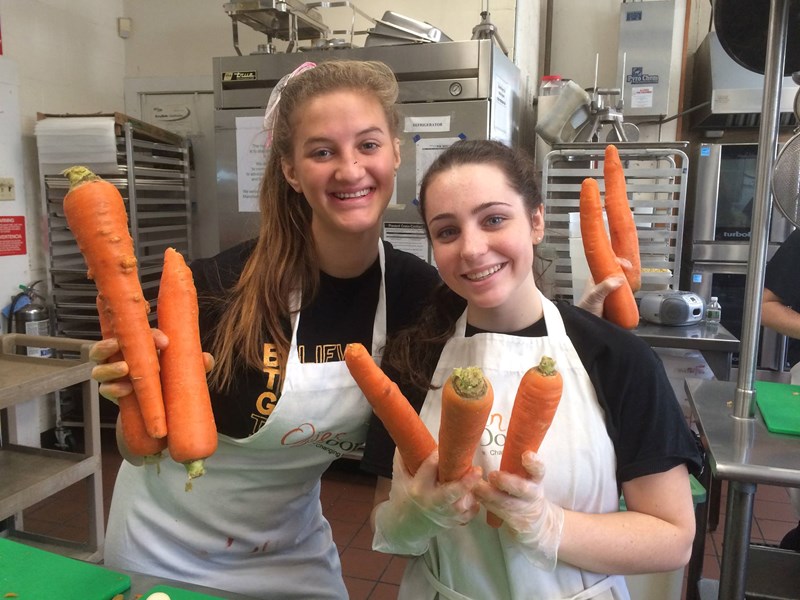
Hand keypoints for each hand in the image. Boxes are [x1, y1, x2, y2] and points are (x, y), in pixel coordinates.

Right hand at [90, 329, 214, 402]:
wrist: (156, 410)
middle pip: (107, 343)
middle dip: (111, 342)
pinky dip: (113, 388)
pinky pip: (104, 389)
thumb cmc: (168, 379)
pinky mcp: (110, 392)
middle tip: (121, 344)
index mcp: (138, 344)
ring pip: (99, 366)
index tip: (165, 342)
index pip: (139, 332)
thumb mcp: (182, 369)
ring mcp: (112, 374)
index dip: (151, 334)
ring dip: (110, 366)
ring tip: (125, 368)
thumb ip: (193, 363)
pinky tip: (126, 389)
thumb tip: (207, 359)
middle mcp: (121, 356)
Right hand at [372, 450, 481, 554]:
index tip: (445, 445)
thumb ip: (403, 457)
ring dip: (471, 492)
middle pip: (451, 492)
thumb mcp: (399, 477)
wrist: (402, 528)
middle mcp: (431, 502)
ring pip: (462, 505)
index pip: (429, 468)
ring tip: (476, 478)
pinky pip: (468, 515)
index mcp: (417, 487)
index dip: (438, 456)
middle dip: (465, 482)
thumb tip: (407, 434)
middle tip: (477, 470)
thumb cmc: (401, 497)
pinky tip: (473, 495)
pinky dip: (473, 505)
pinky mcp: (451, 523)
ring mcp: (443, 515)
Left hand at [474, 451, 563, 569]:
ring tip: (475, 485)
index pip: (539, 469)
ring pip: (506, 503)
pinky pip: (498, 512)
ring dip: (488, 494)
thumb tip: (501, 447)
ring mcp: (524, 509)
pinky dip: (486, 503)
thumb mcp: (528, 478)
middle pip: (522, 489)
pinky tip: (476, 496)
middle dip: (506, 481)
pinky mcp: (515, 522)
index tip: (526, 455)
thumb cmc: (525, 492)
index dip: (534, 463)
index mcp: (536, 480)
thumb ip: (517, 465)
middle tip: (492, 475)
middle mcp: (532, 494)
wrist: (536, 522)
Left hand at [576, 256, 631, 317]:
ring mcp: (610, 293)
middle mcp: (603, 284)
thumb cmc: (584, 310)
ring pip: (622, 284)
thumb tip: (618, 280)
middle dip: (625, 272)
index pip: (608, 265)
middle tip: (631, 273)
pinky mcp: (616, 302)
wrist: (587, 325)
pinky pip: (625, 295)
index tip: (625, 265)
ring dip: (628, 284)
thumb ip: (604, 287)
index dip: (617, 262)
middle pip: (617, 273)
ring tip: (633, 284)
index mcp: (596, 278)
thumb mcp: (594, 295)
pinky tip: (632, 295)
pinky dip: (630, 294)